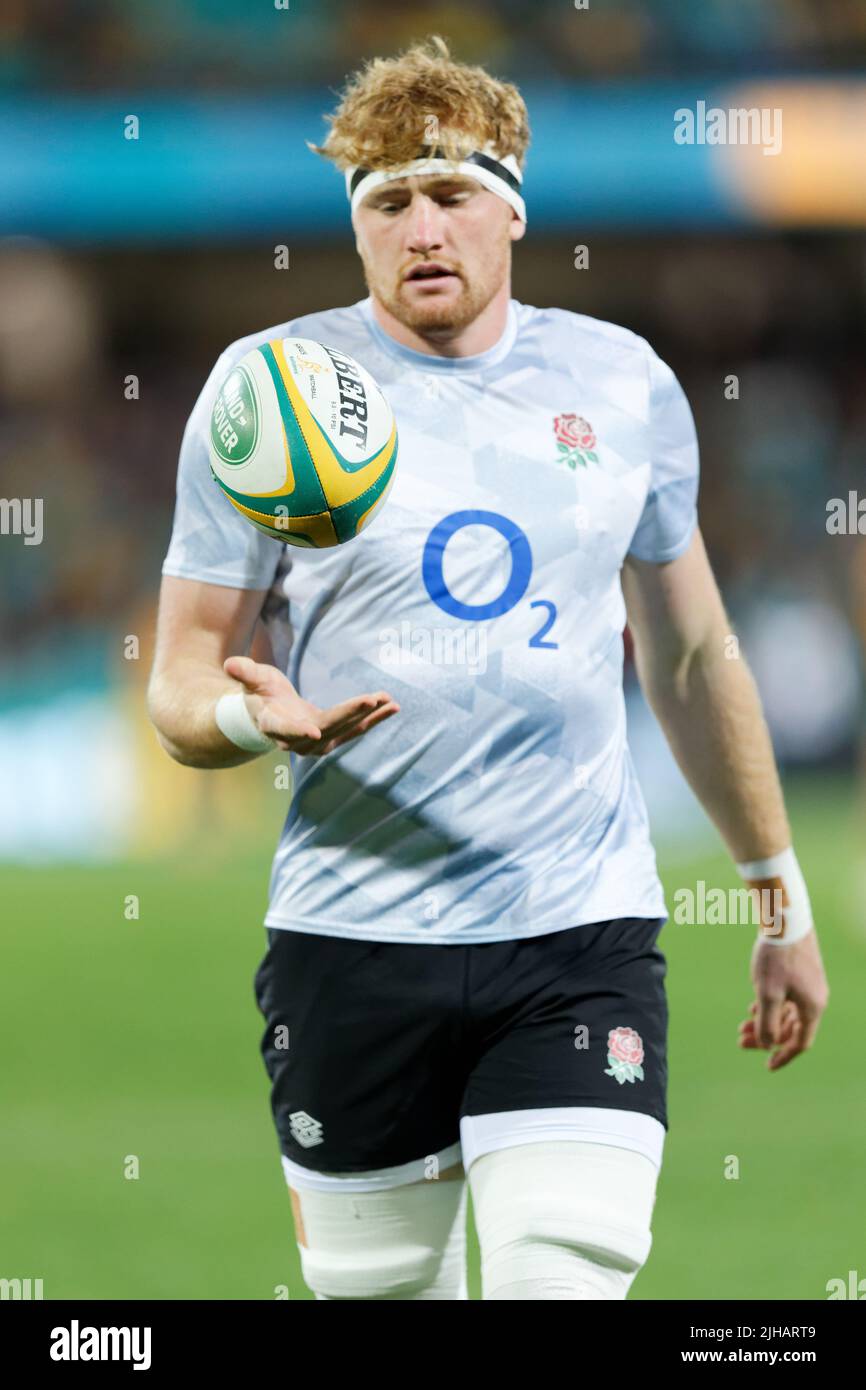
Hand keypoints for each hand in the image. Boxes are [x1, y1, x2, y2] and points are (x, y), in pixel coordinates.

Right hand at [223, 655, 398, 755]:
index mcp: (273, 725)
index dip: (298, 731)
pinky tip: (392, 707)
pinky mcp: (334, 737)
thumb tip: (229, 663)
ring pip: (346, 731)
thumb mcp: (251, 681)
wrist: (269, 716)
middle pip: (326, 728)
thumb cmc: (258, 695)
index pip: (285, 730)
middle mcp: (297, 740)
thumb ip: (244, 673)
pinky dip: (375, 719)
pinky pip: (356, 729)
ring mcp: (318, 742)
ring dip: (369, 717)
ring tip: (389, 702)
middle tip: (371, 699)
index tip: (314, 732)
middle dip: (349, 714)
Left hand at [738, 930, 828, 1069]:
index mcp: (812, 1008)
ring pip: (786, 1013)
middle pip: (790, 1028)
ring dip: (765, 1021)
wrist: (784, 920)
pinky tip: (752, 1008)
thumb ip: (767, 1023)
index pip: (799, 1043)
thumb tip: (768, 1045)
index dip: (783, 1056)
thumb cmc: (776, 958)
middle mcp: (815, 999)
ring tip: (741, 1026)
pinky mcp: (801, 973)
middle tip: (740, 1041)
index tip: (767, 1066)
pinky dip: (770, 1007)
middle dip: (766, 1037)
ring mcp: (809, 985)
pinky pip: (787, 999)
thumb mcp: (767, 994)